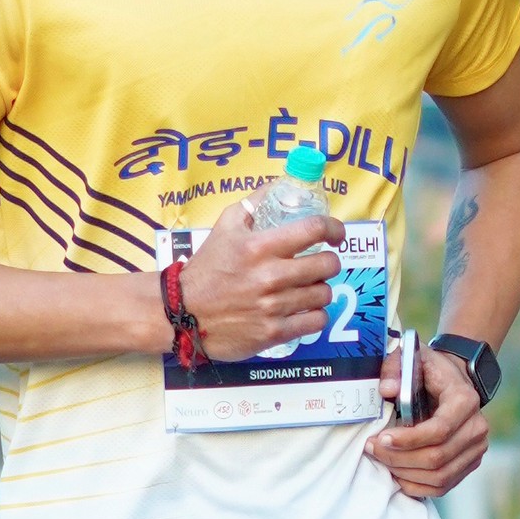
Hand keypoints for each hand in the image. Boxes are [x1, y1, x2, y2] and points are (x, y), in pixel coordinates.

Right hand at [167, 201, 343, 360]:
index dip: (334, 229)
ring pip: (324, 294)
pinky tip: (305, 310)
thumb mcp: (225, 226)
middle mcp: (270, 276)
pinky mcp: (274, 333)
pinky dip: (316, 315)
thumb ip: (255, 204)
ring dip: (320, 289)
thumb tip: (282, 186)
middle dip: (328, 262)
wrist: (183, 311)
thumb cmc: (207, 267)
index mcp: (259, 246)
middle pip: (327, 264)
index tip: (336, 234)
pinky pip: (316, 321)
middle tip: (319, 264)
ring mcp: (274, 306)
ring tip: (308, 287)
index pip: (314, 229)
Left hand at [369, 343, 486, 497]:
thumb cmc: (430, 370)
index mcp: (465, 400)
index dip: (408, 440)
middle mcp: (477, 427)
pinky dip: (416, 485)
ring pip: (439, 476)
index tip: (380, 439)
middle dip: (399, 458)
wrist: (455, 379)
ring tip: (382, 460)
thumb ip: (395, 368)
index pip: (439, 430)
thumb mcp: (411, 358)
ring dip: (405, 473)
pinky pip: (442, 486)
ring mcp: (476, 449)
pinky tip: (398, 472)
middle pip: (437, 457)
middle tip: (372, 449)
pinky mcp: (470, 464)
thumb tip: (386, 390)